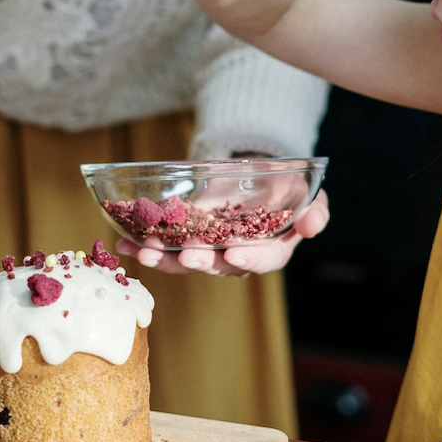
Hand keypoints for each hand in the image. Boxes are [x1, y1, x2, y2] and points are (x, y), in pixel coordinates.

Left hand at [115, 189, 328, 275]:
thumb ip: (315, 211)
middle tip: (184, 255)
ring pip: (187, 262)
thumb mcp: (306, 193)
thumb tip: (311, 225)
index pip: (263, 261)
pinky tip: (126, 244)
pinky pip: (168, 248)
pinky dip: (147, 247)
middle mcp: (238, 256)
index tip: (233, 253)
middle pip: (218, 266)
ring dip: (165, 259)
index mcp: (271, 250)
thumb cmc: (287, 188)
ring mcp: (210, 250)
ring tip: (144, 251)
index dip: (249, 259)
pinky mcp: (188, 240)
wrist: (257, 175)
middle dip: (199, 261)